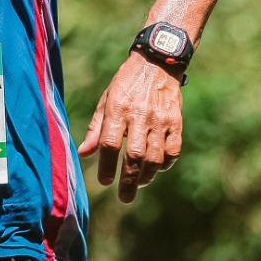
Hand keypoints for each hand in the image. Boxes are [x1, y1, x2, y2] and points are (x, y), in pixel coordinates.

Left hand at [77, 53, 182, 203]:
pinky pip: (173, 150)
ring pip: (156, 157)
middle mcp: (140, 116)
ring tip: (138, 184)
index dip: (107, 166)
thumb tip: (84, 154)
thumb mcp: (106, 100)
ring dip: (147, 176)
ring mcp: (161, 120)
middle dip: (129, 181)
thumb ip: (96, 129)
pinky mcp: (176, 122)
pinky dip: (165, 164)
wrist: (156, 63)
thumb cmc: (125, 84)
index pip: (111, 144)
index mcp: (118, 109)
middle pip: (135, 156)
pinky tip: (156, 169)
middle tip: (124, 197)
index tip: (104, 181)